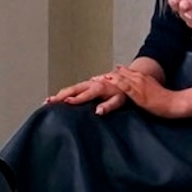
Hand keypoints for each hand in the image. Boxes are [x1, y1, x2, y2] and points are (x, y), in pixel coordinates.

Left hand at [47, 64, 176, 115]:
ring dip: (81, 97)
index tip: (45, 102)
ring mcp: (111, 88)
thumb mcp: (106, 94)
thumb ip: (93, 97)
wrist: (146, 81)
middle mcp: (101, 84)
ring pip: (93, 91)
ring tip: (69, 102)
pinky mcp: (123, 95)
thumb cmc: (123, 90)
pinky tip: (98, 111)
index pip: (74, 90)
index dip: (60, 95)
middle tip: (50, 101)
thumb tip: (79, 103)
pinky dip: (106, 105)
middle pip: (79, 88)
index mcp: (95, 85)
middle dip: (64, 94)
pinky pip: (114, 101)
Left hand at [100, 68, 182, 116]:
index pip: (124, 73)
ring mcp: (138, 85)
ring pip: (119, 78)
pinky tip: (109, 81)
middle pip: (119, 74)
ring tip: (95, 80)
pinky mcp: (138, 93)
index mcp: (141, 78)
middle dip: (106, 76)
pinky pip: (125, 86)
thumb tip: (135, 93)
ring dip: (107, 78)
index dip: (112, 75)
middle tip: (93, 78)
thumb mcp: (151, 91)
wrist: (173, 102)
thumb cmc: (164, 100)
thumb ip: (141, 89)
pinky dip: (116, 83)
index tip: (101, 77)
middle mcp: (138, 78)